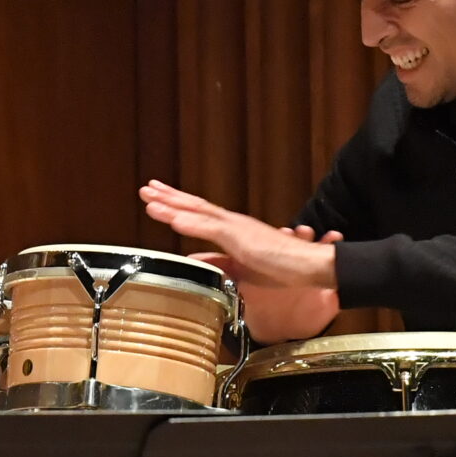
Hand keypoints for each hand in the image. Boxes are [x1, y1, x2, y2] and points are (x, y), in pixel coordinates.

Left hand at [140, 181, 341, 340]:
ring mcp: (237, 228)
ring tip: (150, 199)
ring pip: (198, 212)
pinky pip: (212, 228)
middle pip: (194, 206)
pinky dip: (191, 222)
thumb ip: (219, 264)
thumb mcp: (242, 268)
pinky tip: (174, 219)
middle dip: (168, 197)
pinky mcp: (242, 238)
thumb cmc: (283, 268)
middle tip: (145, 188)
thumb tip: (194, 263)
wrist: (310, 266)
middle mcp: (232, 222)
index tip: (157, 198)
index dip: (177, 205)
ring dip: (172, 205)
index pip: (199, 213)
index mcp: (233, 229)